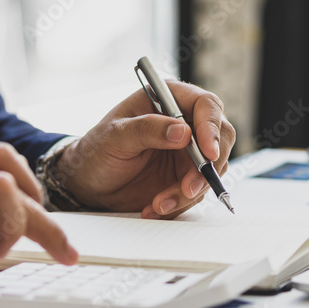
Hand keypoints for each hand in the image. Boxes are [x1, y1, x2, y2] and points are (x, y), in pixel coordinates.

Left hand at [58, 81, 235, 217]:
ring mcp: (188, 151)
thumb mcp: (115, 137)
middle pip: (220, 138)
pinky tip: (154, 208)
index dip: (211, 128)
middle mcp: (184, 122)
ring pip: (211, 170)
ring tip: (159, 204)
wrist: (88, 184)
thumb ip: (147, 129)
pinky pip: (197, 192)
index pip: (206, 105)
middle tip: (189, 188)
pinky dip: (180, 204)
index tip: (208, 154)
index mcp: (168, 99)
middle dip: (208, 167)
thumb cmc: (96, 151)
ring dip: (190, 192)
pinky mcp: (186, 176)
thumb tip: (183, 131)